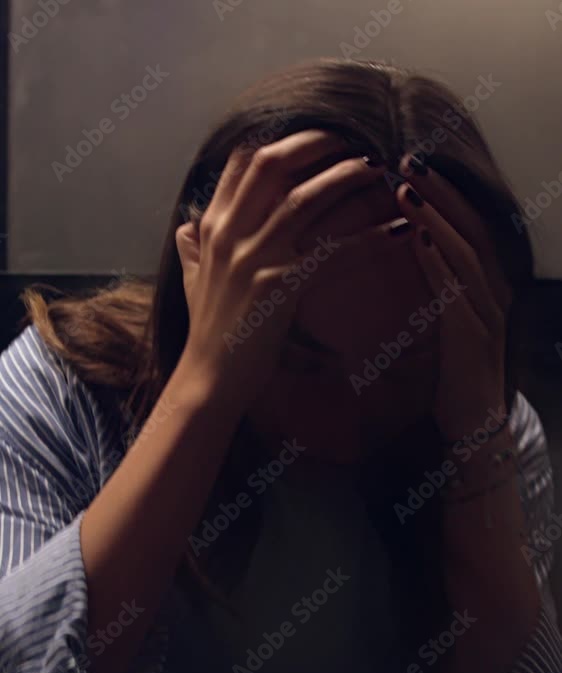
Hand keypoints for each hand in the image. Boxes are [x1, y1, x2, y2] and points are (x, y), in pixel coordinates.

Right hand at [175, 130, 387, 413]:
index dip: (281, 139)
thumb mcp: (191, 281)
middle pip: (272, 163)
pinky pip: (333, 251)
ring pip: (305, 199)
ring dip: (346, 177)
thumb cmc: (207, 332)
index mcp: (213, 227)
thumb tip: (186, 227)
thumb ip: (191, 249)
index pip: (242, 161)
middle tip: (353, 137)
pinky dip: (370, 238)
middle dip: (316, 142)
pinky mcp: (280, 286)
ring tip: (378, 169)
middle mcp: (230, 234)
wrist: (208, 378)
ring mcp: (254, 258)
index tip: (315, 136)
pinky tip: (398, 231)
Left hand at [395, 155, 513, 439]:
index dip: (447, 193)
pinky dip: (437, 263)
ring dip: (436, 218)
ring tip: (405, 189)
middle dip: (442, 192)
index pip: (471, 225)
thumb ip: (439, 280)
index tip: (413, 164)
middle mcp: (495, 291)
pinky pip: (456, 292)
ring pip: (466, 253)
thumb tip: (413, 240)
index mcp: (489, 283)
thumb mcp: (448, 318)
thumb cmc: (454, 371)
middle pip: (473, 228)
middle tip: (408, 159)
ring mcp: (489, 313)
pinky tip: (415, 239)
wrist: (473, 425)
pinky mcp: (474, 337)